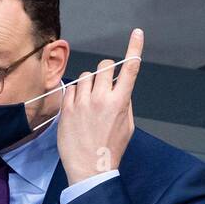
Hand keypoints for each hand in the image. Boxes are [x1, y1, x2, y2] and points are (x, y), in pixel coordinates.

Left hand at [57, 28, 142, 184]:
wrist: (90, 169)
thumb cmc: (110, 149)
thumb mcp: (127, 125)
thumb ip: (124, 102)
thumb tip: (120, 88)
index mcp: (120, 102)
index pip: (130, 68)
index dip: (135, 48)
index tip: (137, 34)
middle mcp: (101, 98)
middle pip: (104, 66)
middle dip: (106, 71)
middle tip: (105, 85)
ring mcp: (82, 102)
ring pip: (86, 75)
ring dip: (90, 82)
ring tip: (90, 101)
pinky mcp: (67, 108)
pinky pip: (71, 88)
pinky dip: (76, 93)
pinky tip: (79, 108)